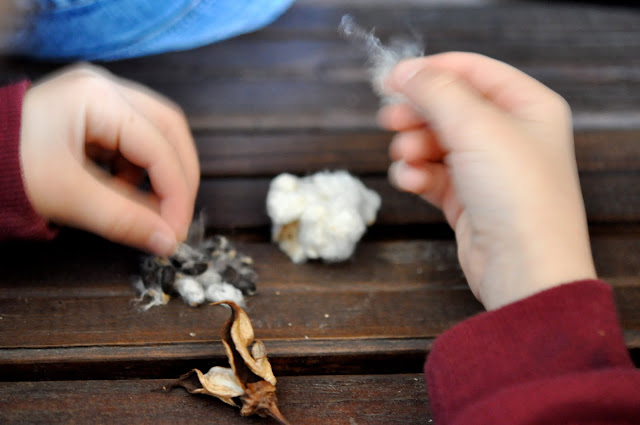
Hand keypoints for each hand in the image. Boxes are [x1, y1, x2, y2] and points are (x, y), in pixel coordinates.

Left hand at [20, 64, 198, 255]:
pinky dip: (140, 167)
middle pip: (169, 128)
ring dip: (161, 171)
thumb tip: (168, 242)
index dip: (176, 192)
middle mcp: (105, 85)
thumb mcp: (67, 197)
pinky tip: (123, 188)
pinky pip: (135, 137)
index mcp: (97, 97)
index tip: (176, 232)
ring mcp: (100, 94)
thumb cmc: (7, 170)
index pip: (159, 146)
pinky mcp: (95, 110)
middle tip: (176, 217)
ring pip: (158, 131)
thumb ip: (124, 219)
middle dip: (178, 177)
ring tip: (146, 205)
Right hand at [379, 52, 595, 309]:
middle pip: (449, 107)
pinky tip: (411, 181)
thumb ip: (436, 91)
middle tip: (389, 119)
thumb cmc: (517, 195)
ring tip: (407, 157)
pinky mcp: (468, 198)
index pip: (472, 71)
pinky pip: (432, 174)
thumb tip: (404, 70)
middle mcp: (510, 135)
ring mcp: (488, 168)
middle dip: (417, 113)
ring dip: (413, 147)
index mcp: (528, 106)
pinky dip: (417, 175)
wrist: (523, 269)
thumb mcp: (476, 127)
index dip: (430, 71)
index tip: (391, 79)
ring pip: (436, 142)